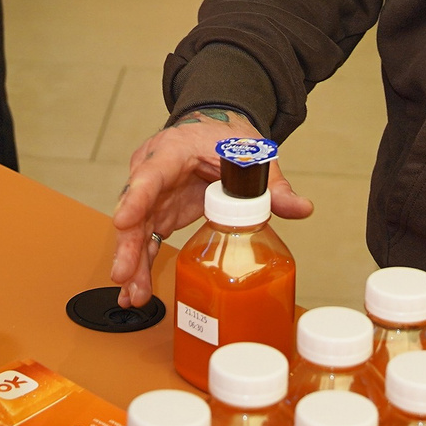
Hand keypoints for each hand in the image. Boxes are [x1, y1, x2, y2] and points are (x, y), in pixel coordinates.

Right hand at [109, 108, 312, 307]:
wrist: (214, 129)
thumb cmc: (225, 136)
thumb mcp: (252, 154)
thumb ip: (272, 184)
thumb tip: (301, 208)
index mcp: (173, 151)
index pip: (150, 174)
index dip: (137, 198)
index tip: (124, 221)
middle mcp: (153, 172)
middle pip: (136, 210)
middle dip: (128, 244)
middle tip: (124, 275)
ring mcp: (153, 196)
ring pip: (136, 231)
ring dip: (133, 264)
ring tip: (132, 296)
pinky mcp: (158, 214)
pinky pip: (144, 241)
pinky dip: (140, 266)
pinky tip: (135, 291)